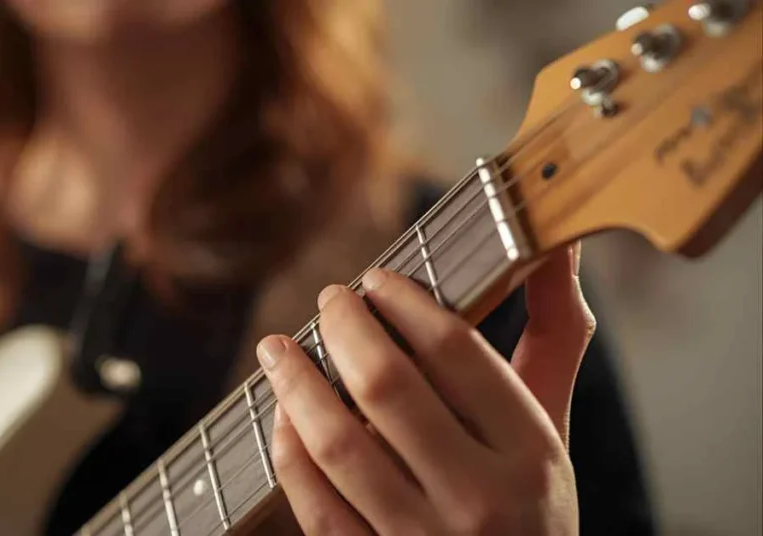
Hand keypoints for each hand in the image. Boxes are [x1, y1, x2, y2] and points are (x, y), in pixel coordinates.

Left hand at [257, 244, 593, 534]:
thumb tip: (558, 244)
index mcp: (531, 451)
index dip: (404, 301)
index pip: (456, 352)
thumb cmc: (528, 500)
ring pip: (339, 446)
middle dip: (345, 328)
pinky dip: (290, 454)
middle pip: (388, 386)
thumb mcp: (552, 425)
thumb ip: (555, 335)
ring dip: (297, 384)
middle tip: (329, 300)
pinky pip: (316, 506)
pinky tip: (284, 415)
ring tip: (278, 347)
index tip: (376, 279)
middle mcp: (481, 498)